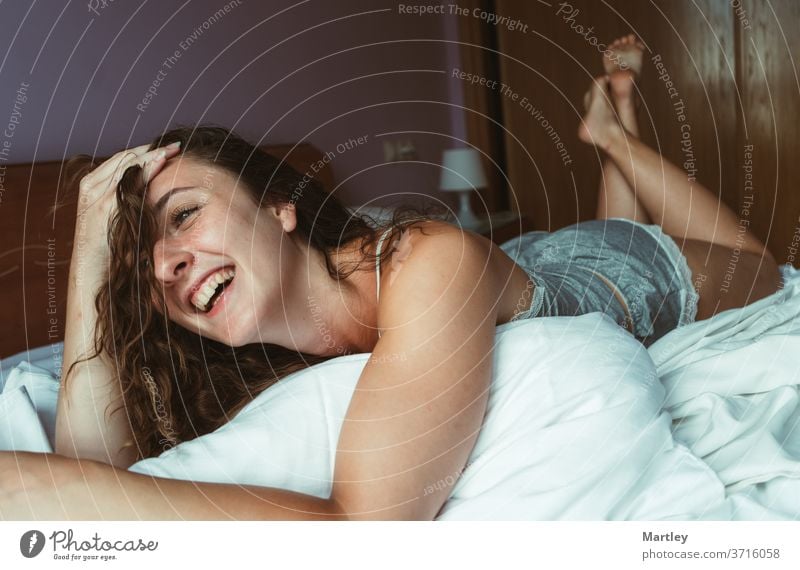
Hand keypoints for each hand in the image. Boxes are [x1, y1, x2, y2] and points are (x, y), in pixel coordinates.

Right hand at [73, 142, 180, 256]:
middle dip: (152, 149)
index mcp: (94, 186)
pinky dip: (145, 168)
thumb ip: (128, 203)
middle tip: (175, 145)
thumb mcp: (118, 218)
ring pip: (126, 164)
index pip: (123, 160)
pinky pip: (126, 180)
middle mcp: (92, 186)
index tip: (168, 149)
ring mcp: (95, 195)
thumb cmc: (110, 248)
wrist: (92, 271)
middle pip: (126, 157)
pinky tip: (161, 162)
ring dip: (151, 155)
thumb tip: (150, 193)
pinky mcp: (103, 206)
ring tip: (172, 149)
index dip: (146, 152)